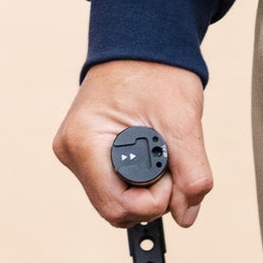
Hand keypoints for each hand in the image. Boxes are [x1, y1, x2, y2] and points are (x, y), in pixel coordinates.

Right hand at [53, 60, 212, 228]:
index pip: (117, 206)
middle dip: (151, 200)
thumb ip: (191, 174)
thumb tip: (187, 217)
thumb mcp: (182, 122)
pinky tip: (150, 163)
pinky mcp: (85, 156)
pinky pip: (113, 189)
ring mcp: (75, 155)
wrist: (141, 45)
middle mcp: (71, 151)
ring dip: (145, 195)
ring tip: (160, 159)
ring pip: (115, 203)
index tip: (171, 173)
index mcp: (84, 142)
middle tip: (169, 167)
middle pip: (114, 210)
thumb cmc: (156, 72)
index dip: (153, 202)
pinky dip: (138, 186)